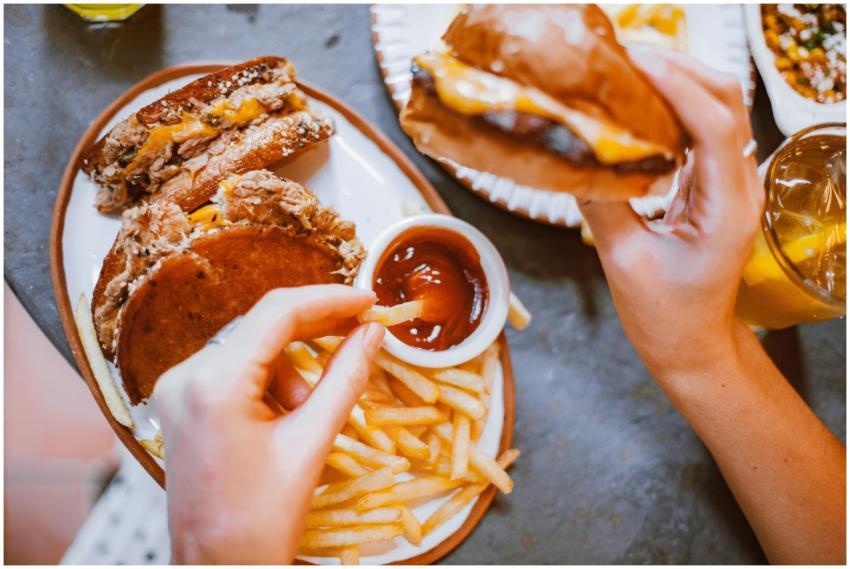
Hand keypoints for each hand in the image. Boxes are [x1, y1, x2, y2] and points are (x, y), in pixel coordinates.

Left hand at [153, 285, 384, 563]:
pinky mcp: (184, 402)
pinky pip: (238, 370)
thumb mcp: (311, 444)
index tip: (369, 301)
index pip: (277, 313)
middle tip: (364, 329)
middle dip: (316, 328)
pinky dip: (271, 382)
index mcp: (213, 385)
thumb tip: (373, 333)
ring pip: (254, 349)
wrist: (216, 568)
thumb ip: (345, 379)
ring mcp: (179, 389)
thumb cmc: (259, 523)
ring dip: (293, 369)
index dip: (330, 300)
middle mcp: (185, 376)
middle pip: (263, 326)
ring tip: (310, 414)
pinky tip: (287, 418)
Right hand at [580, 48, 762, 381]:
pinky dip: (671, 105)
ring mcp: (730, 184)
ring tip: (624, 70)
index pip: (715, 125)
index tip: (633, 64)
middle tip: (622, 57)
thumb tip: (573, 155)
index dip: (676, 86)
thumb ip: (601, 203)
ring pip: (716, 108)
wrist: (691, 345)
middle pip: (725, 100)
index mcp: (727, 208)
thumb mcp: (624, 262)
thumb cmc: (664, 316)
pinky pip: (699, 129)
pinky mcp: (712, 185)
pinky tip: (635, 103)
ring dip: (676, 81)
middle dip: (678, 68)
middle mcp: (739, 187)